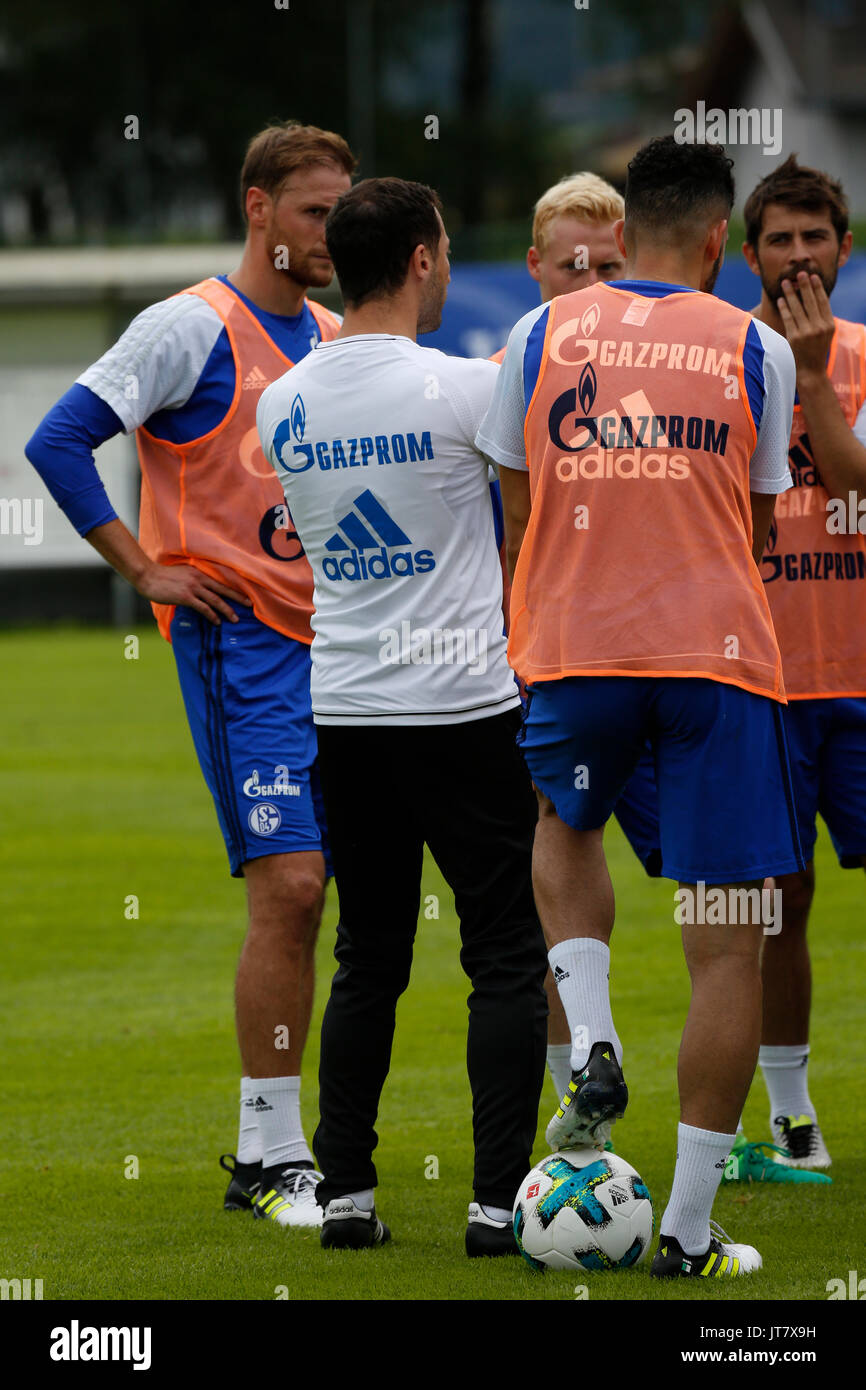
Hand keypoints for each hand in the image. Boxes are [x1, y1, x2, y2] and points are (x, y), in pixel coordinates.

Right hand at [136, 561, 251, 623]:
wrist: (147, 576)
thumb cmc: (162, 576)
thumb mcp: (182, 574)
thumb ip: (192, 580)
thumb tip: (200, 590)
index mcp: (198, 572)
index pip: (220, 582)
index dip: (233, 588)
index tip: (244, 594)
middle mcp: (198, 579)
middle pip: (223, 590)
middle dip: (237, 598)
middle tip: (249, 605)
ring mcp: (192, 588)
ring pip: (215, 600)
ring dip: (227, 610)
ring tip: (235, 619)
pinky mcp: (185, 597)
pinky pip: (203, 608)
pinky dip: (212, 615)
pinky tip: (217, 622)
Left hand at [776, 271, 834, 383]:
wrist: (811, 372)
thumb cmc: (816, 351)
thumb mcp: (825, 334)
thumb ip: (821, 318)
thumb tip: (815, 299)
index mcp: (829, 324)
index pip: (823, 302)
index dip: (818, 288)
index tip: (813, 277)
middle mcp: (820, 327)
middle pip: (811, 301)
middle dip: (805, 286)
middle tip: (800, 273)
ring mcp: (807, 333)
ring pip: (798, 308)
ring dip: (791, 293)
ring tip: (785, 283)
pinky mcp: (795, 338)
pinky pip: (788, 318)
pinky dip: (784, 307)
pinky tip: (781, 299)